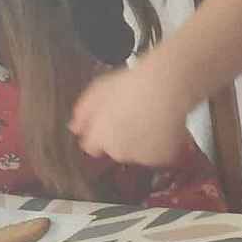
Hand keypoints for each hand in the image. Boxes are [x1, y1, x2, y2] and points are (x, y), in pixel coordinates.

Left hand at [70, 66, 191, 167]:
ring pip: (140, 152)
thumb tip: (75, 127)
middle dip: (123, 137)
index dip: (100, 134)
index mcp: (99, 137)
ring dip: (143, 141)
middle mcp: (119, 151)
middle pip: (117, 150)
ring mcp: (143, 156)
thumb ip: (83, 113)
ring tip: (151, 119)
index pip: (92, 147)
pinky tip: (165, 126)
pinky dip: (163, 144)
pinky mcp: (165, 157)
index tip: (108, 125)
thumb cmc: (134, 85)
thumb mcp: (98, 91)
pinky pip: (162, 153)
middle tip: (134, 116)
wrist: (165, 88)